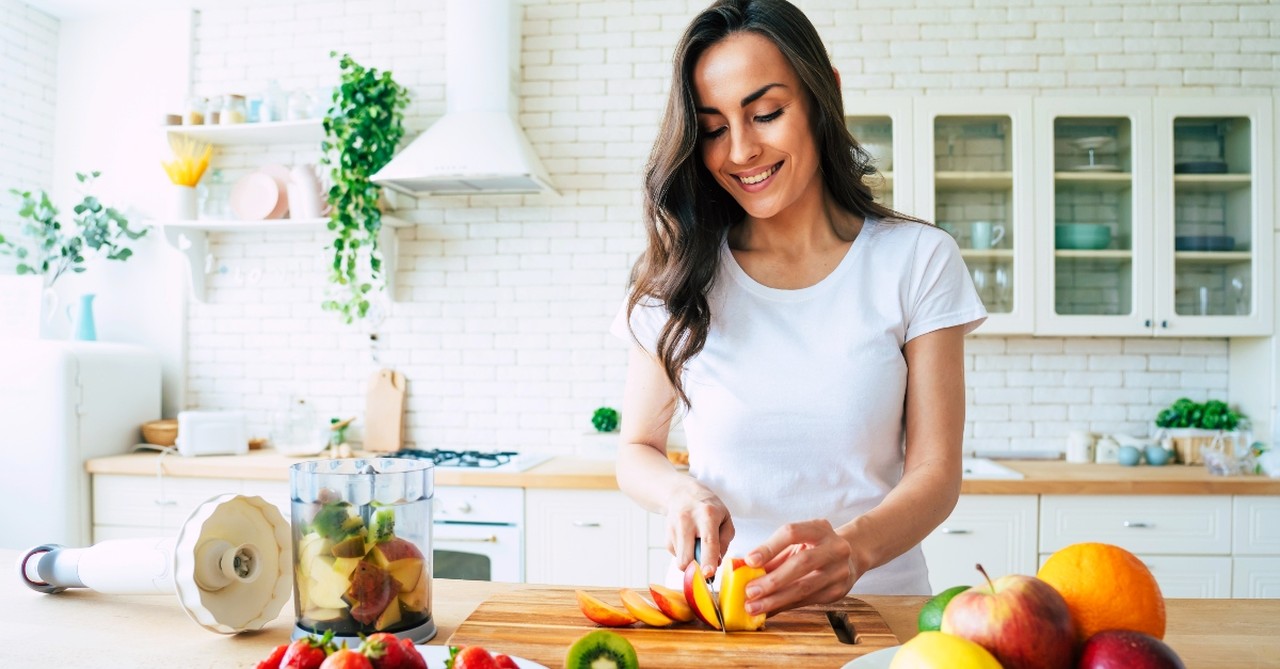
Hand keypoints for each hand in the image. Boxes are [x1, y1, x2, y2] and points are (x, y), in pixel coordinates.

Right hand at [665, 483, 733, 578]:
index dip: (708, 560)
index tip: (708, 574)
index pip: (708, 542)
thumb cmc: (708, 507)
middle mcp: (688, 521)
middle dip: (696, 569)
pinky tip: (688, 541)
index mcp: (707, 516)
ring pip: (681, 560)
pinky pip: (677, 556)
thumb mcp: (725, 518)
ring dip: (692, 559)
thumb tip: (717, 562)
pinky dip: (685, 554)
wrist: (681, 493)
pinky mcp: (666, 536)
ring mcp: (674, 528)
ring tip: (697, 545)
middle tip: (706, 566)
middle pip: (687, 557)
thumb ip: (724, 541)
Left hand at [742, 519, 857, 614]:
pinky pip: (807, 601)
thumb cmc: (814, 547)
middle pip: (802, 563)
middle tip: (749, 591)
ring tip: (754, 606)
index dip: (770, 547)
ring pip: (805, 587)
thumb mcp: (797, 542)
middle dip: (773, 580)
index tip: (750, 561)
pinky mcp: (838, 591)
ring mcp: (839, 571)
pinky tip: (768, 610)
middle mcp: (834, 548)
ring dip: (776, 599)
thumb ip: (773, 552)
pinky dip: (784, 606)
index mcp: (820, 528)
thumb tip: (742, 568)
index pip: (792, 533)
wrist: (851, 556)